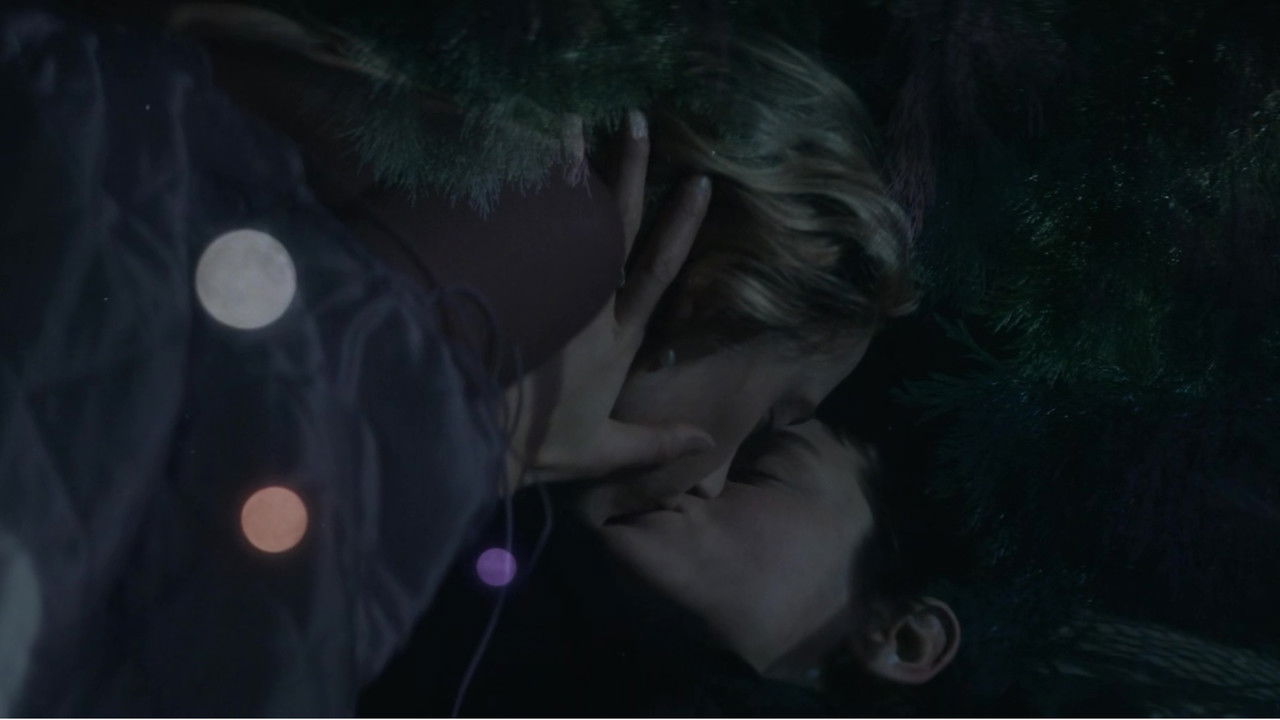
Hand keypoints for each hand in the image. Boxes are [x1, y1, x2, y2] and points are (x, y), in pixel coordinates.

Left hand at [504, 112, 713, 489]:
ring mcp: (544, 296)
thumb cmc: (537, 449)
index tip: (697, 183)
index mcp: (616, 341)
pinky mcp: (508, 294)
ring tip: (568, 118)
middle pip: (617, 229)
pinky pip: (518, 236)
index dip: (680, 227)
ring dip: (568, 169)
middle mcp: (586, 308)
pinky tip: (514, 155)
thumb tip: (709, 442)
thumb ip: (657, 441)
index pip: (657, 271)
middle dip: (632, 174)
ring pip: (562, 223)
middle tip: (638, 122)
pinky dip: (521, 197)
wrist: (474, 444)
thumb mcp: (603, 450)